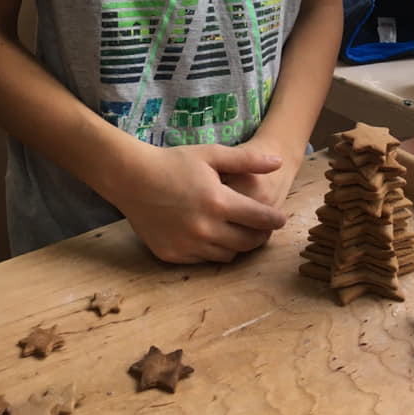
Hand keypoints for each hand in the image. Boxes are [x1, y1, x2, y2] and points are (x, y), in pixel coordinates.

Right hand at [112, 142, 286, 264]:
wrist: (132, 179)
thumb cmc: (174, 162)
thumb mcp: (211, 154)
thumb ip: (247, 160)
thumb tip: (278, 162)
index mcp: (218, 202)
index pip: (259, 219)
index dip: (274, 220)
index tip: (281, 219)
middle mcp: (204, 228)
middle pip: (246, 242)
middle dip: (260, 236)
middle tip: (264, 229)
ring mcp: (187, 245)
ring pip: (227, 255)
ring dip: (237, 245)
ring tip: (240, 232)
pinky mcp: (172, 255)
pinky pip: (204, 260)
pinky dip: (213, 250)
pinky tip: (214, 236)